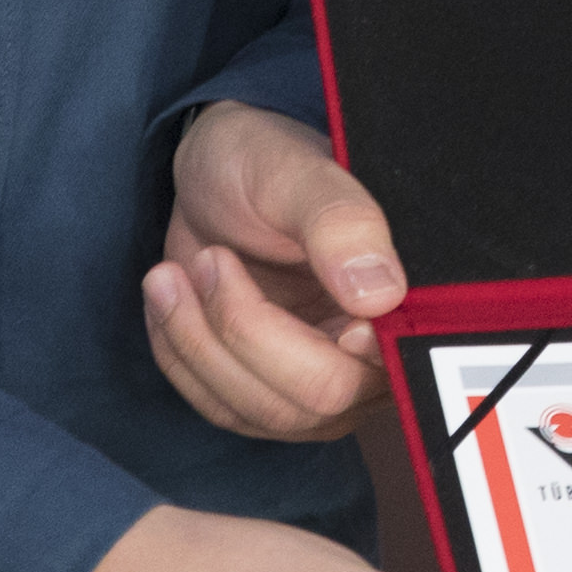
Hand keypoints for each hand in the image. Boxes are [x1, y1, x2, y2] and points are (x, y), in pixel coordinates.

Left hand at [147, 103, 403, 442]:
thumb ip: (343, 224)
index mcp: (401, 303)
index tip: (274, 306)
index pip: (378, 369)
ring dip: (199, 341)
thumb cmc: (264, 160)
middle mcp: (370, 357)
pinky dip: (180, 355)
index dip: (327, 359)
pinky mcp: (263, 391)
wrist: (217, 168)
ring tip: (172, 271)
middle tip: (209, 258)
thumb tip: (381, 294)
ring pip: (258, 411)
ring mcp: (317, 382)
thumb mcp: (298, 173)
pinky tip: (170, 298)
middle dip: (241, 330)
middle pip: (312, 400)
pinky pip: (219, 406)